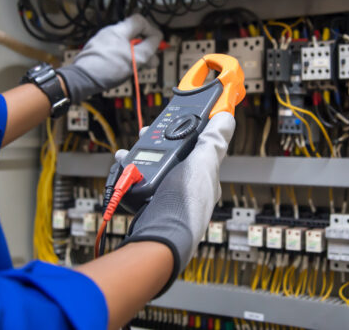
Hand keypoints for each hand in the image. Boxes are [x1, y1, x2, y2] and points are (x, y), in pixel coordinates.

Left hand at [57, 14, 162, 102]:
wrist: (83, 79)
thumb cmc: (106, 69)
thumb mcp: (135, 59)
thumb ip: (149, 47)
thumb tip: (157, 40)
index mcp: (118, 30)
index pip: (140, 21)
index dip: (151, 30)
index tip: (156, 43)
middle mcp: (109, 33)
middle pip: (134, 33)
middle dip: (144, 45)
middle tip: (151, 58)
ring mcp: (102, 42)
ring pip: (125, 43)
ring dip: (135, 53)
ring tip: (139, 66)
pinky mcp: (98, 51)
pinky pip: (116, 50)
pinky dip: (124, 57)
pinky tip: (125, 68)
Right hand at [114, 112, 234, 292]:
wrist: (159, 233)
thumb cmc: (186, 202)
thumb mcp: (204, 163)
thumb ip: (215, 140)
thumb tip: (226, 118)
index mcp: (204, 173)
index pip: (199, 145)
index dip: (188, 128)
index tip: (176, 116)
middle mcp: (188, 184)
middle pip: (172, 153)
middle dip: (158, 139)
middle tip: (145, 132)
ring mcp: (168, 193)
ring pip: (152, 165)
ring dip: (138, 153)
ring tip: (128, 150)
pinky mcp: (149, 201)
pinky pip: (138, 180)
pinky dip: (128, 170)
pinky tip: (122, 166)